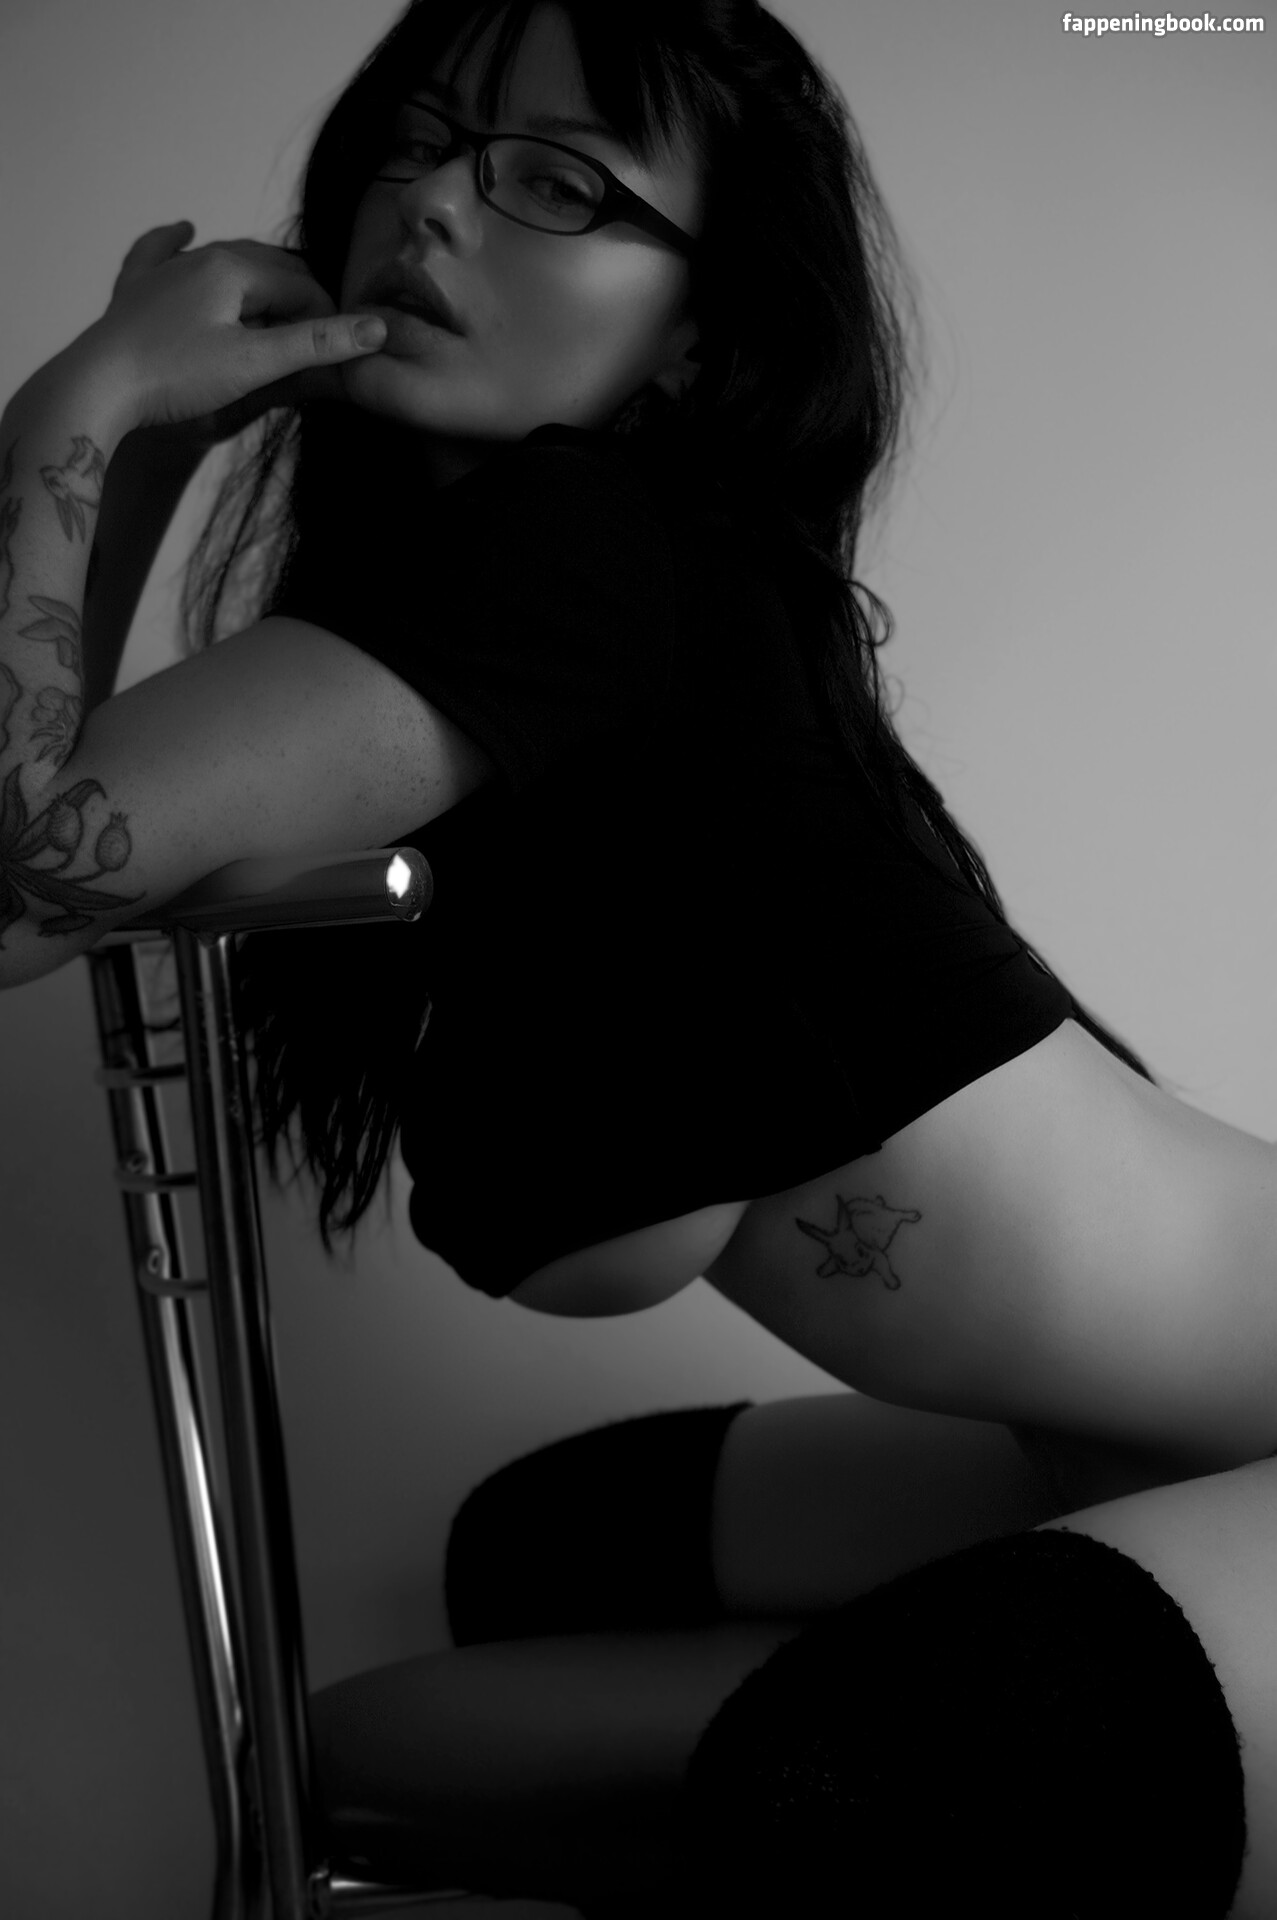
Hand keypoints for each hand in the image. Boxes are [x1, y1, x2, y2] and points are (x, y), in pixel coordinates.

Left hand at [71, 221, 386, 449]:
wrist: (99, 385)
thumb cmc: (176, 375)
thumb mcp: (254, 363)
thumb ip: (315, 345)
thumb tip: (375, 330)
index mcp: (233, 267)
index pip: (301, 288)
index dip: (328, 322)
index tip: (339, 356)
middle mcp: (200, 257)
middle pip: (268, 268)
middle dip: (299, 300)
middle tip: (315, 342)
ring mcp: (165, 271)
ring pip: (224, 258)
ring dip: (258, 278)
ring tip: (280, 307)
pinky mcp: (136, 290)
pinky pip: (160, 251)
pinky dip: (176, 240)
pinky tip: (184, 229)